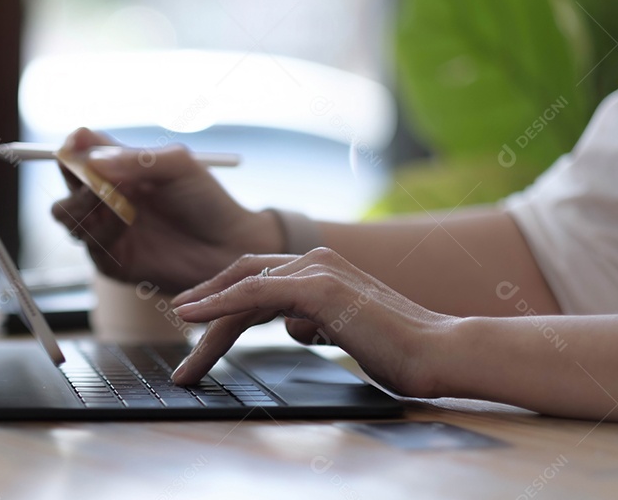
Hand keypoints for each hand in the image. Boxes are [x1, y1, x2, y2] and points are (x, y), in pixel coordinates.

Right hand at [51, 128, 281, 292]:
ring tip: (113, 200)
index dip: (73, 147)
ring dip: (82, 203)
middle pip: (66, 182)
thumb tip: (91, 161)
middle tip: (94, 178)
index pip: (80, 152)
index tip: (78, 142)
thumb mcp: (177, 166)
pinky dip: (101, 228)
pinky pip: (87, 243)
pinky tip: (124, 221)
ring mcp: (106, 229)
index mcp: (120, 168)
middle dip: (73, 177)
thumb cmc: (207, 202)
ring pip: (64, 214)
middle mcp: (108, 197)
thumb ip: (134, 159)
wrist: (227, 248)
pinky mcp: (110, 260)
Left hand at [169, 248, 456, 396]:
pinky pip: (253, 295)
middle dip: (205, 307)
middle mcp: (314, 260)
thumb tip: (295, 326)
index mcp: (320, 268)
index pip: (256, 278)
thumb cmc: (398, 349)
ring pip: (241, 290)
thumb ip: (316, 321)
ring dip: (205, 320)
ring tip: (186, 357)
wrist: (440, 352)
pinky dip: (217, 305)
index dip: (220, 296)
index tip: (193, 319)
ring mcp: (315, 270)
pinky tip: (191, 317)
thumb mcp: (344, 331)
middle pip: (242, 280)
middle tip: (178, 333)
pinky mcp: (317, 288)